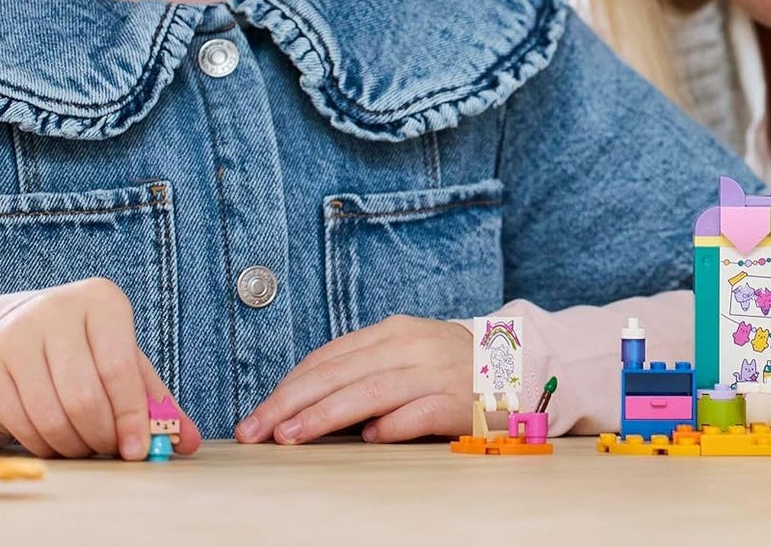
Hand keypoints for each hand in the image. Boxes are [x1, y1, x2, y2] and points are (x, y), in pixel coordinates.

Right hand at [0, 277, 200, 459]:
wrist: (18, 330)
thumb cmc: (87, 348)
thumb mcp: (124, 359)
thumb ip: (156, 399)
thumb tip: (187, 441)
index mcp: (102, 300)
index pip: (120, 367)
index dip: (132, 415)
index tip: (138, 450)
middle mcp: (57, 311)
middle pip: (84, 396)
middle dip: (102, 436)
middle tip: (111, 449)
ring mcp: (16, 337)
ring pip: (51, 416)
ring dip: (74, 445)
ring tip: (87, 447)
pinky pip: (21, 424)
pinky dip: (46, 446)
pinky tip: (58, 443)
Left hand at [236, 315, 472, 443]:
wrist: (515, 363)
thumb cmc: (445, 366)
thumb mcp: (402, 354)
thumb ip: (361, 372)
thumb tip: (302, 404)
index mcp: (392, 332)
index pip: (328, 358)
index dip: (288, 387)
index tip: (255, 416)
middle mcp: (410, 346)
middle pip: (339, 373)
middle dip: (291, 403)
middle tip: (256, 430)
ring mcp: (434, 372)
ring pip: (370, 391)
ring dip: (326, 414)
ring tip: (291, 436)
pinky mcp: (457, 401)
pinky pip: (418, 413)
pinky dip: (392, 426)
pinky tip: (370, 439)